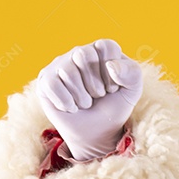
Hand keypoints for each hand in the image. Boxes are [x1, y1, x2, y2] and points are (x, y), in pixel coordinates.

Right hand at [36, 39, 142, 161]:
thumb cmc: (113, 108)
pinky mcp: (46, 80)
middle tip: (98, 95)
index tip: (112, 88)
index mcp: (100, 51)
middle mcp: (78, 53)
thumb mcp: (132, 91)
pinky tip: (71, 107)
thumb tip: (111, 65)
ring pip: (67, 71)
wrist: (97, 132)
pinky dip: (66, 102)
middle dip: (95, 84)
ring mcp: (59, 65)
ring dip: (82, 97)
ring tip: (86, 103)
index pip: (105, 46)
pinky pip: (52, 85)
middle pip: (83, 54)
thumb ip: (132, 73)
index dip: (112, 71)